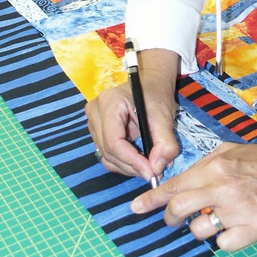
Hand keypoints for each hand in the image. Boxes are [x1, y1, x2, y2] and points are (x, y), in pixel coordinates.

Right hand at [85, 50, 179, 184]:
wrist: (149, 83)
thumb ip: (164, 143)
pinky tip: (139, 160)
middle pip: (109, 151)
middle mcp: (95, 112)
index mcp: (110, 103)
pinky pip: (106, 153)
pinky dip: (123, 162)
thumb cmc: (156, 95)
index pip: (114, 141)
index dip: (132, 161)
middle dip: (132, 166)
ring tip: (149, 165)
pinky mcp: (96, 129)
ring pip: (106, 156)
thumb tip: (157, 169)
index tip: (151, 172)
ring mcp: (92, 121)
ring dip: (128, 166)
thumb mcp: (164, 117)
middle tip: (154, 172)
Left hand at [131, 139, 256, 250]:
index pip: (174, 186)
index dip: (151, 200)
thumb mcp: (232, 152)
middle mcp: (224, 187)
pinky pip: (223, 244)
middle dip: (169, 218)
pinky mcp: (254, 229)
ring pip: (198, 230)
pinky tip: (237, 227)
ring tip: (216, 219)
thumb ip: (205, 166)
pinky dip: (225, 239)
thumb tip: (179, 184)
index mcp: (216, 166)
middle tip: (172, 220)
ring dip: (201, 228)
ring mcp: (239, 210)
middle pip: (178, 210)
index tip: (135, 208)